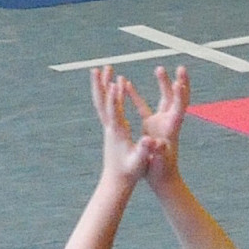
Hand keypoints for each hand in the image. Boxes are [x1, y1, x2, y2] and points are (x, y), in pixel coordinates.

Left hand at [90, 68, 160, 186]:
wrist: (117, 181)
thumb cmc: (130, 172)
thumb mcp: (139, 162)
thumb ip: (144, 151)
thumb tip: (149, 141)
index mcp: (117, 133)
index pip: (114, 111)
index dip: (114, 96)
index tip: (115, 81)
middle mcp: (110, 127)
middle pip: (102, 102)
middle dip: (101, 84)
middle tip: (99, 67)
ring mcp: (108, 127)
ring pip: (101, 102)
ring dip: (102, 85)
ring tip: (102, 70)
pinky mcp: (110, 129)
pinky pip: (106, 107)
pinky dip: (108, 94)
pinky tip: (111, 87)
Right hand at [133, 65, 189, 182]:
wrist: (162, 179)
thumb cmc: (161, 173)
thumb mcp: (159, 164)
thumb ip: (159, 154)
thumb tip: (158, 145)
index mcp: (171, 130)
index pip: (179, 109)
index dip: (180, 96)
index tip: (179, 82)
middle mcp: (169, 122)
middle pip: (177, 99)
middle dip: (180, 83)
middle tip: (181, 68)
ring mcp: (161, 122)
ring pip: (164, 98)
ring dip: (163, 83)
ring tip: (159, 68)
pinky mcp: (151, 125)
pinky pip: (144, 106)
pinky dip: (136, 95)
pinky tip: (125, 85)